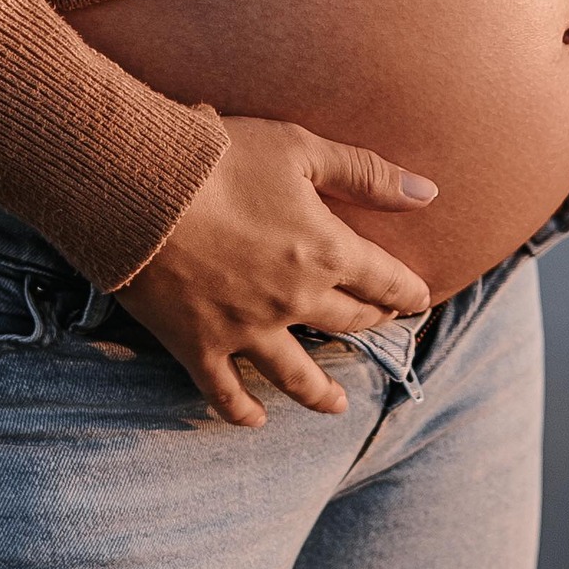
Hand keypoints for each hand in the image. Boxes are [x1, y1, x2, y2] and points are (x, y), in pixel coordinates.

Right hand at [120, 118, 438, 427]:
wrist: (139, 185)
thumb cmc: (219, 157)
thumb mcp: (301, 149)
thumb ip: (367, 174)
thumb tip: (429, 195)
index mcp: (325, 251)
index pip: (383, 280)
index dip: (405, 291)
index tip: (418, 300)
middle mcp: (294, 300)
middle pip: (347, 321)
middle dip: (369, 322)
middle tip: (378, 325)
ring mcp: (246, 330)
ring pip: (297, 375)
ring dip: (321, 393)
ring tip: (337, 406)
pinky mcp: (199, 345)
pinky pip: (226, 391)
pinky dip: (242, 410)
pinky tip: (255, 419)